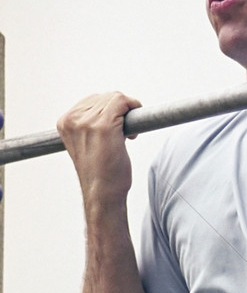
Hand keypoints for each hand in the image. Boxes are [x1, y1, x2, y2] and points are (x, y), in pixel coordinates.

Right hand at [57, 91, 140, 209]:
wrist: (102, 195)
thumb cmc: (100, 174)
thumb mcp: (86, 144)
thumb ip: (88, 124)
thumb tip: (111, 106)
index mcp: (65, 123)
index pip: (91, 100)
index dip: (108, 112)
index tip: (116, 128)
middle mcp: (73, 120)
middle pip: (104, 97)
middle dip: (119, 112)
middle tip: (123, 135)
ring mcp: (87, 122)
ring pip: (115, 98)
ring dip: (127, 114)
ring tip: (126, 137)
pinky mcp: (105, 126)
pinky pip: (123, 102)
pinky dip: (134, 109)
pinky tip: (133, 132)